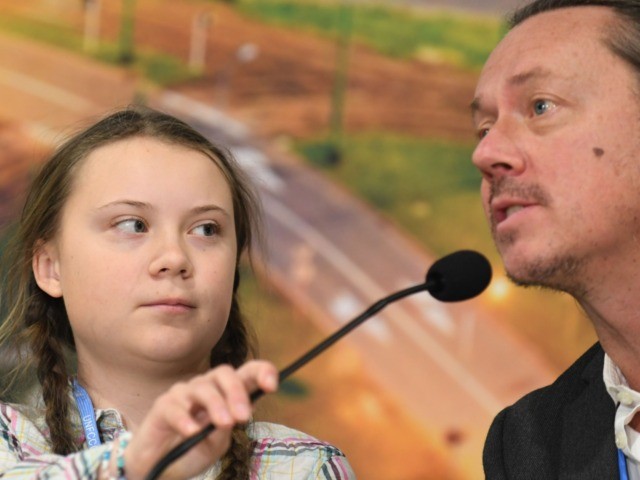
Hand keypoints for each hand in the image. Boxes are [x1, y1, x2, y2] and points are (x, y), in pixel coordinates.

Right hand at [122, 360, 277, 479]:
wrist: (161, 466)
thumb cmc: (193, 449)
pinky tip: (192, 431)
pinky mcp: (162, 406)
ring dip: (216, 404)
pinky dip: (185, 418)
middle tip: (244, 417)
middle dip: (237, 392)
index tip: (272, 386)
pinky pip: (174, 406)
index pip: (247, 371)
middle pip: (224, 373)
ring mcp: (183, 393)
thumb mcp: (219, 441)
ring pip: (202, 387)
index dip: (262, 372)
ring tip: (225, 423)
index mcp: (225, 392)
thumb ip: (230, 425)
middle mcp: (206, 386)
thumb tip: (241, 412)